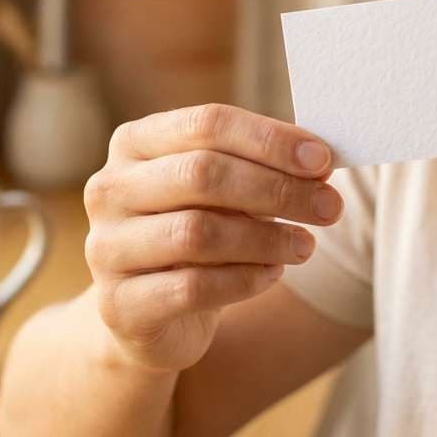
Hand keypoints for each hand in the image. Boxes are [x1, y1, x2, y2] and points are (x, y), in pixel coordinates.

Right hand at [82, 103, 340, 372]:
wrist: (146, 313)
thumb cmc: (195, 228)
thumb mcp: (221, 188)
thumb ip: (259, 166)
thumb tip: (319, 160)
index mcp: (135, 141)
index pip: (208, 123)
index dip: (270, 140)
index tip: (323, 160)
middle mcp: (110, 187)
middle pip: (202, 174)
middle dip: (276, 189)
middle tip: (329, 205)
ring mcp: (107, 246)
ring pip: (197, 232)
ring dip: (266, 238)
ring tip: (305, 244)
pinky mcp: (119, 304)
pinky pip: (192, 287)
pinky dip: (245, 280)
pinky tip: (273, 273)